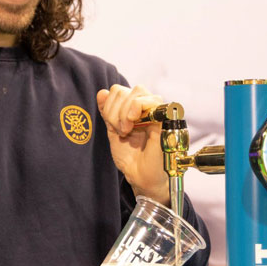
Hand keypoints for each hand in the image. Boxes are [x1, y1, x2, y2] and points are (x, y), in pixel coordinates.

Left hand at [96, 84, 169, 204]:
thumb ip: (108, 111)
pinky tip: (132, 125)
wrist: (140, 176)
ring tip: (127, 130)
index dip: (109, 106)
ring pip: (137, 91)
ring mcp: (157, 111)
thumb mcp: (113, 131)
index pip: (118, 91)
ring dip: (124, 111)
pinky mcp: (165, 117)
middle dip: (115, 110)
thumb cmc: (130, 158)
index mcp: (134, 110)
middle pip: (125, 89)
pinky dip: (135, 109)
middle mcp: (147, 108)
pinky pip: (150, 100)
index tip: (112, 126)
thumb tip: (102, 92)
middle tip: (120, 130)